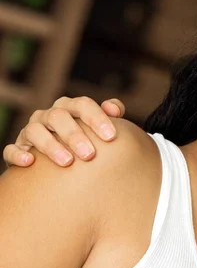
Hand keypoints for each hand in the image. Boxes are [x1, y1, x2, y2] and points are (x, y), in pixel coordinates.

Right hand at [3, 97, 125, 166]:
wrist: (60, 160)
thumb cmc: (87, 138)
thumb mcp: (99, 125)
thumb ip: (111, 113)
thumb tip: (114, 109)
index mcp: (70, 107)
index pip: (82, 104)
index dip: (97, 118)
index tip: (111, 137)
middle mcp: (49, 116)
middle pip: (58, 116)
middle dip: (74, 135)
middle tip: (90, 154)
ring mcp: (30, 131)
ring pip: (34, 130)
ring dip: (51, 145)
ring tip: (67, 162)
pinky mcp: (17, 149)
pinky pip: (11, 149)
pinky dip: (18, 154)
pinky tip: (30, 162)